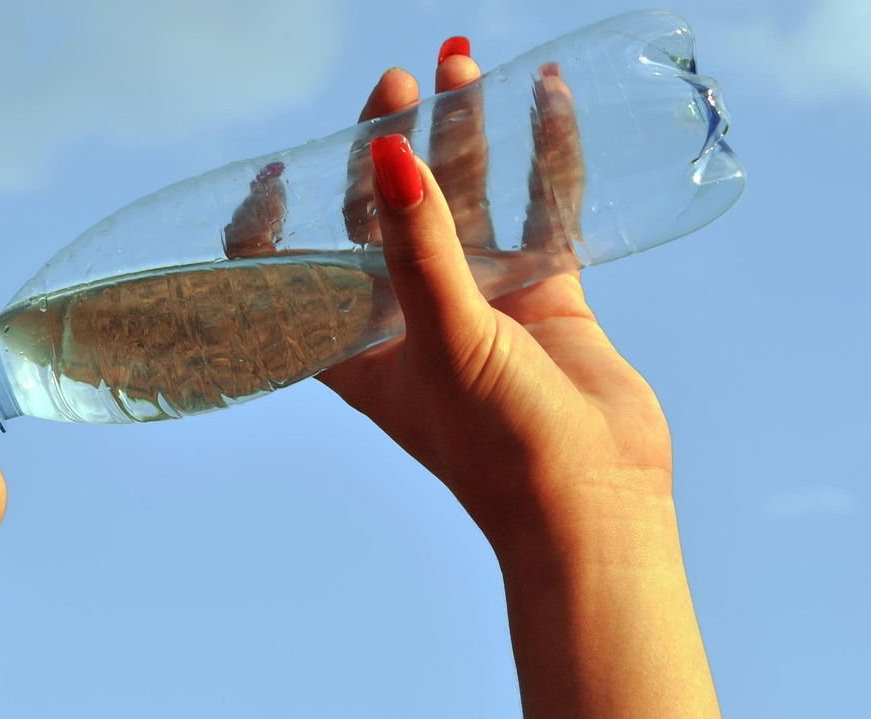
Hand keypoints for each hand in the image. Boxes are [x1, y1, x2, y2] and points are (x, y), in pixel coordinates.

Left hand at [315, 47, 673, 571]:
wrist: (595, 507)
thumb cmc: (500, 448)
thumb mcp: (446, 341)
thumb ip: (421, 248)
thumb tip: (393, 154)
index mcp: (357, 344)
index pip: (294, 270)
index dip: (275, 222)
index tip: (281, 168)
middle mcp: (411, 317)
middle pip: (386, 211)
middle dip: (388, 142)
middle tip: (400, 81)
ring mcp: (481, 302)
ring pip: (466, 197)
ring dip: (464, 131)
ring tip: (462, 60)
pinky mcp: (545, 297)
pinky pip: (541, 210)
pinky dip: (544, 155)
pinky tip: (546, 97)